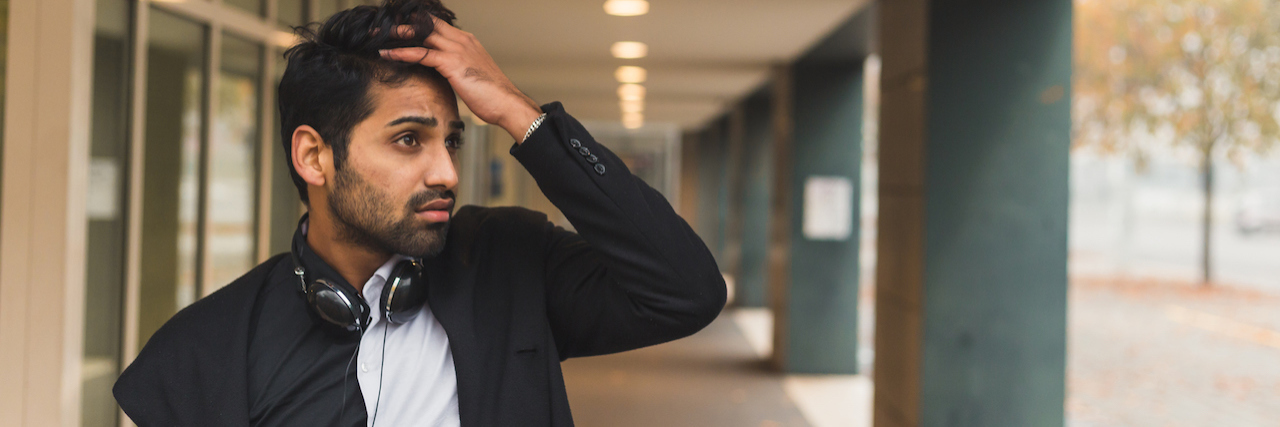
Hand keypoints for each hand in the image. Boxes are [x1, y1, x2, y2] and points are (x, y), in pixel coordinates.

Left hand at [379, 18, 542, 141]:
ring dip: (398, 35)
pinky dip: (402, 53)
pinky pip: (422, 54)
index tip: (401, 28)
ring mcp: (457, 50)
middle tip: (383, 27)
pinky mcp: (451, 63)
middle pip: (427, 25)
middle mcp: (462, 40)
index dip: (418, 25)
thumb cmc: (493, 95)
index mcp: (467, 41)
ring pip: (422, 35)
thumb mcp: (474, 75)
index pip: (438, 26)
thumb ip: (459, 68)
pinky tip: (388, 54)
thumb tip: (445, 74)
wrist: (507, 103)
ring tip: (378, 37)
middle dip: (405, 25)